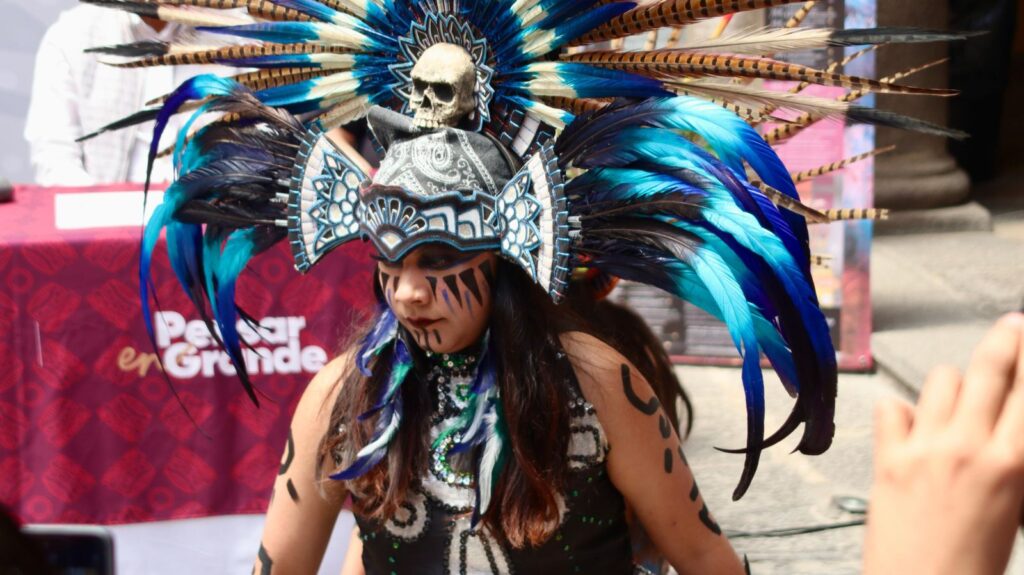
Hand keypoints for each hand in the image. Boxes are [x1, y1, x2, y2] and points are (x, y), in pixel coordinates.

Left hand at [864, 313, 1023, 574]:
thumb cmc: (972, 563)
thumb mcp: (1013, 507)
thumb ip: (1011, 459)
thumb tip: (1009, 426)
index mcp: (1012, 465)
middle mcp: (968, 448)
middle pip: (989, 370)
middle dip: (1005, 340)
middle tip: (1012, 326)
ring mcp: (924, 449)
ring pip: (940, 380)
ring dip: (953, 382)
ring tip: (958, 395)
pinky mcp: (887, 458)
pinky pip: (893, 407)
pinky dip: (903, 411)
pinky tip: (911, 425)